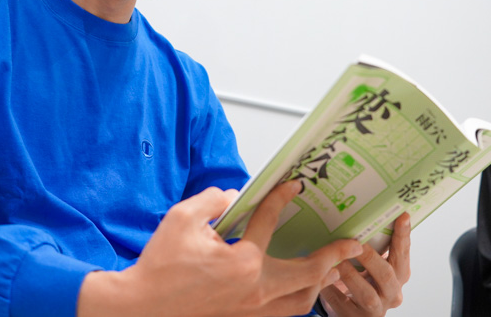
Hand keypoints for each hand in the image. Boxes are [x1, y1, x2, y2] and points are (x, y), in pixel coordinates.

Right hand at [78, 181, 362, 316]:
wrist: (140, 309)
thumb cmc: (158, 267)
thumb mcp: (181, 220)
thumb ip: (213, 200)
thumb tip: (233, 195)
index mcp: (242, 262)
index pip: (269, 222)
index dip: (282, 199)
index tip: (294, 187)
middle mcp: (254, 291)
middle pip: (307, 274)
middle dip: (333, 257)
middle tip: (351, 245)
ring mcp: (250, 313)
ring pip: (301, 303)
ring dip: (318, 285)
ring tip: (330, 271)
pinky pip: (282, 316)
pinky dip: (296, 304)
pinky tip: (297, 294)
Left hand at [319, 213, 410, 316]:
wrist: (354, 312)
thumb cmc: (364, 280)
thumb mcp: (373, 265)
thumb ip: (374, 246)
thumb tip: (362, 211)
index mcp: (399, 275)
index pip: (403, 254)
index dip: (403, 236)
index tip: (402, 215)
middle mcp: (392, 294)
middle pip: (386, 275)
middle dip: (370, 257)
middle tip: (355, 242)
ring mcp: (375, 309)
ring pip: (366, 293)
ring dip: (350, 274)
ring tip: (335, 260)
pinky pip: (342, 304)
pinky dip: (332, 291)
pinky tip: (322, 280)